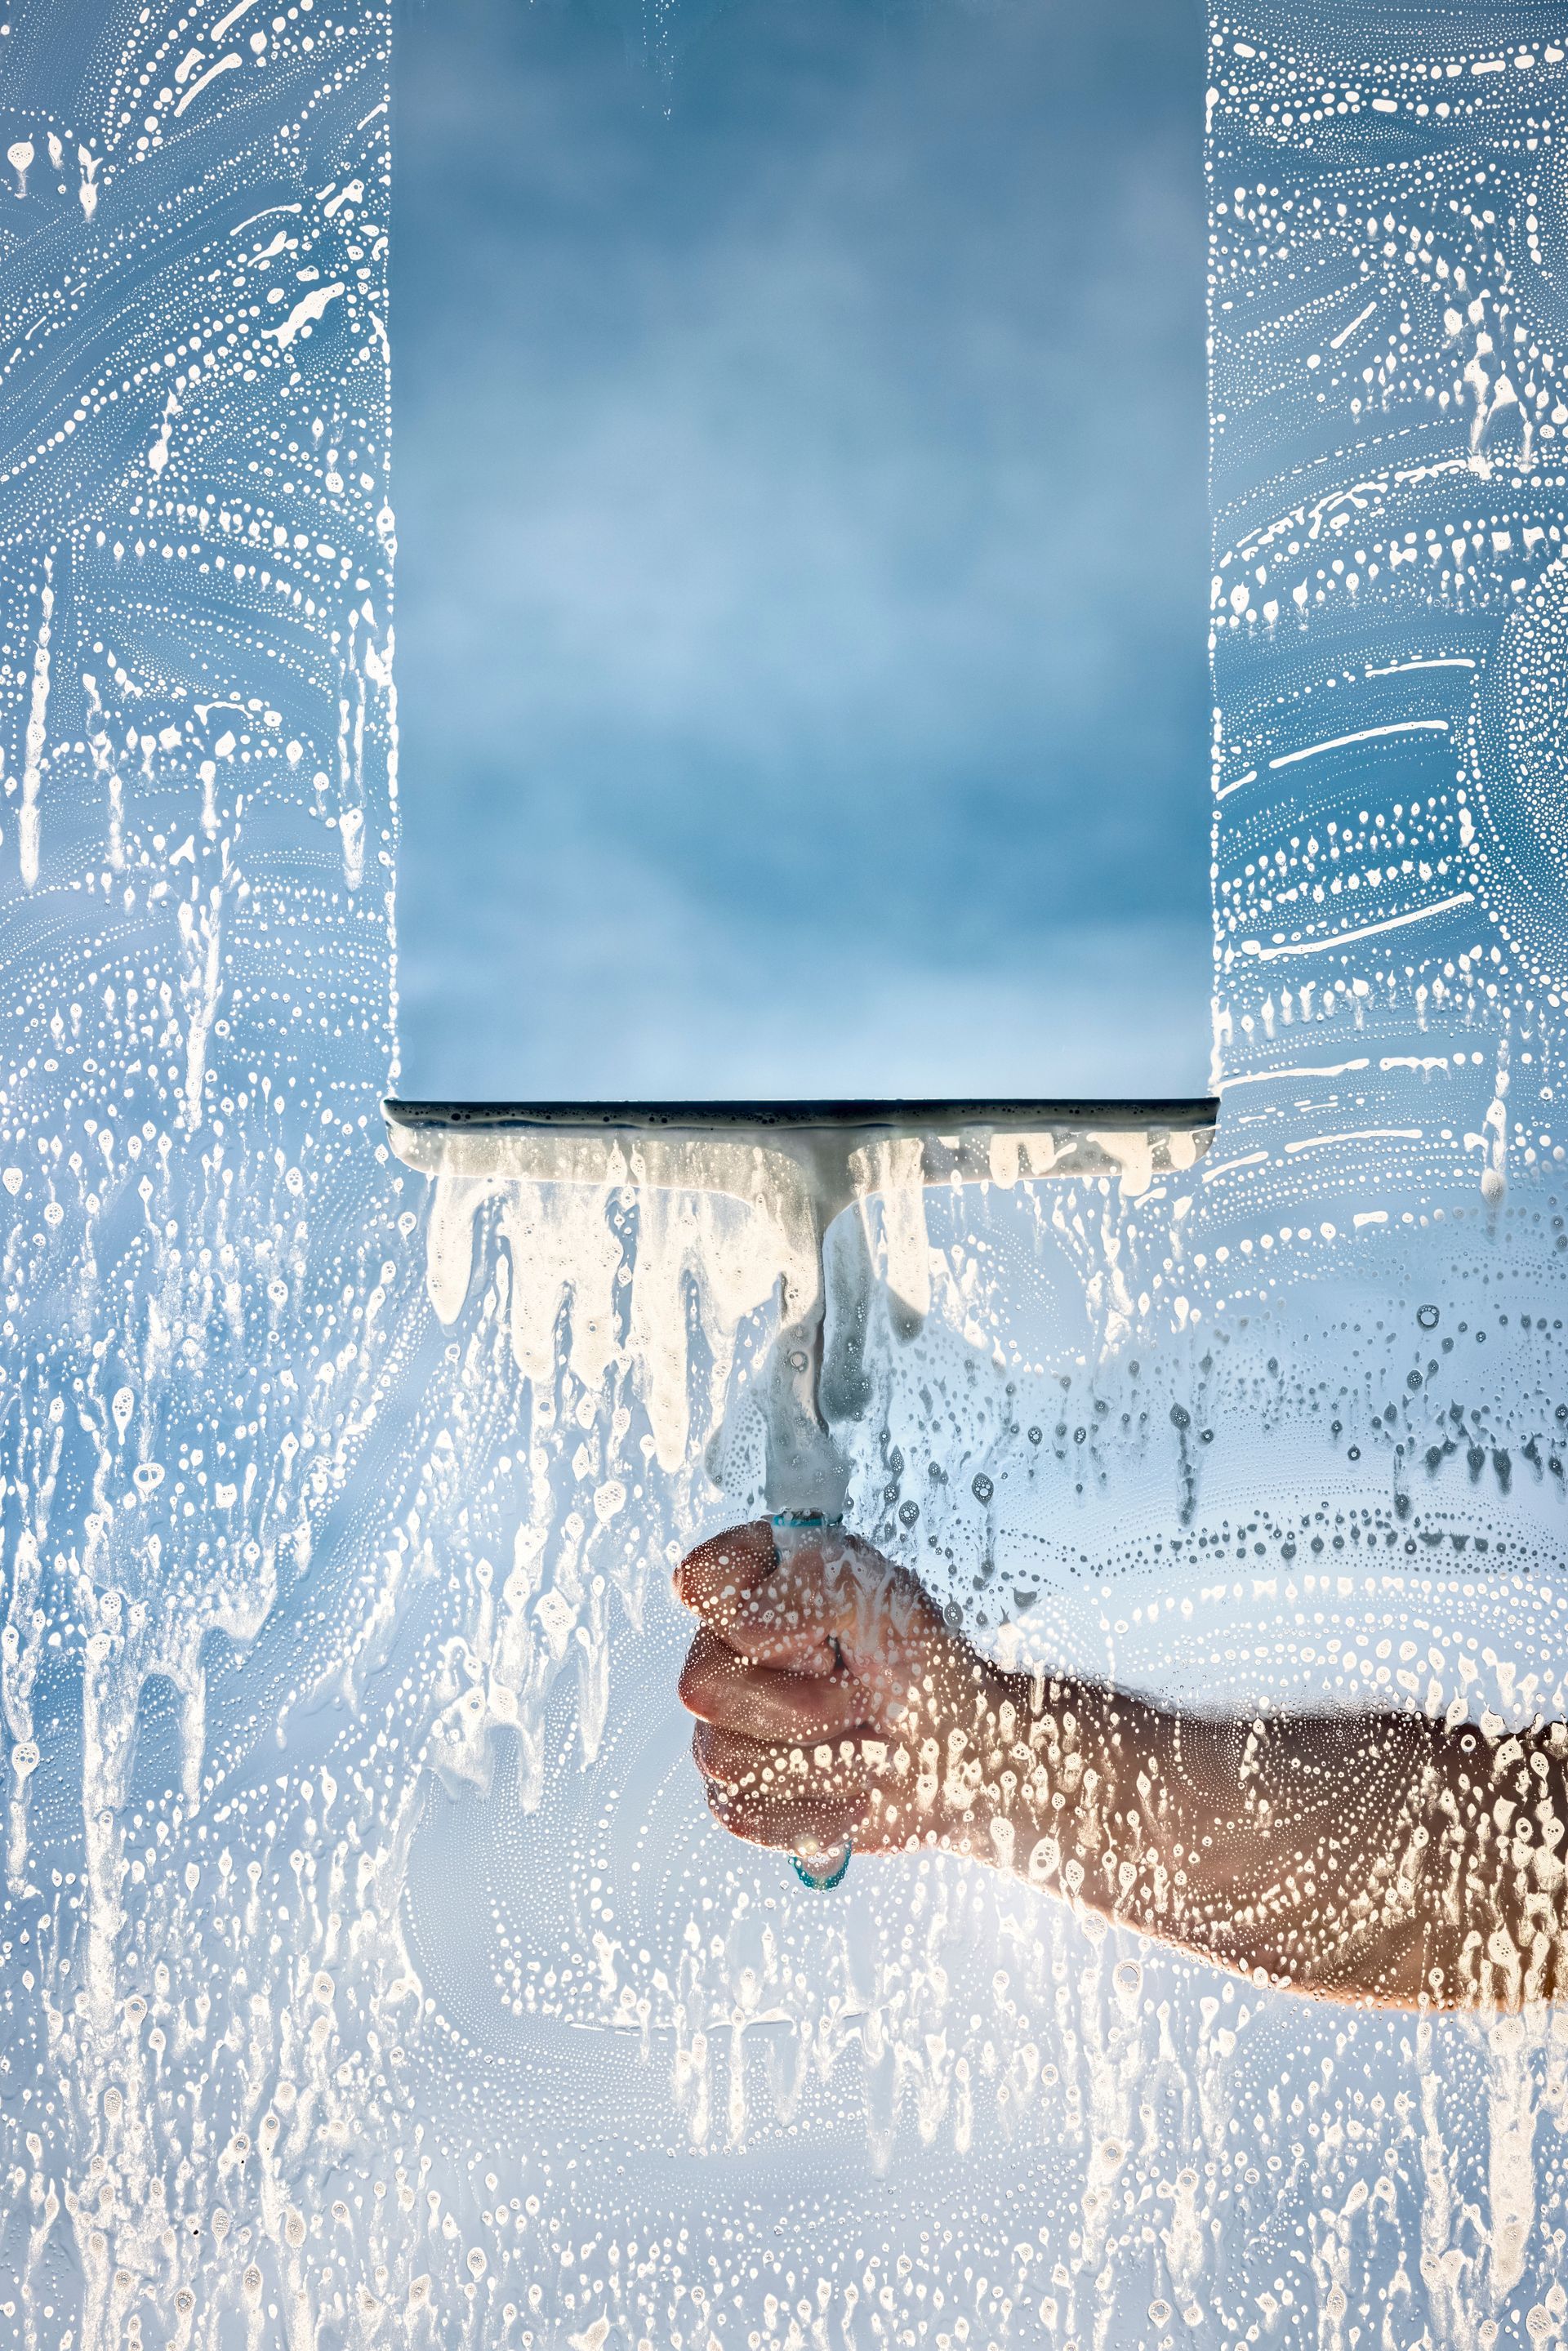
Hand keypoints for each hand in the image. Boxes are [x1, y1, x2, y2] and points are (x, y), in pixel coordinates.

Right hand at [674, 1519, 1017, 1865]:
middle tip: (862, 1698)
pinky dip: (816, 1811)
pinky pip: (743, 1814)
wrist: (960, 1753)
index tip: (824, 1638)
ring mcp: (728, 1723)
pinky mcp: (744, 1791)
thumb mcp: (883, 1596)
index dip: (750, 1616)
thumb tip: (750, 1628)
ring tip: (871, 1746)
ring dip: (823, 1761)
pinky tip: (854, 1794)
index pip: (701, 1581)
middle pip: (702, 1686)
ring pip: (725, 1759)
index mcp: (756, 1582)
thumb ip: (813, 1583)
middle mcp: (727, 1649)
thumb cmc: (921, 1662)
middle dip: (803, 1706)